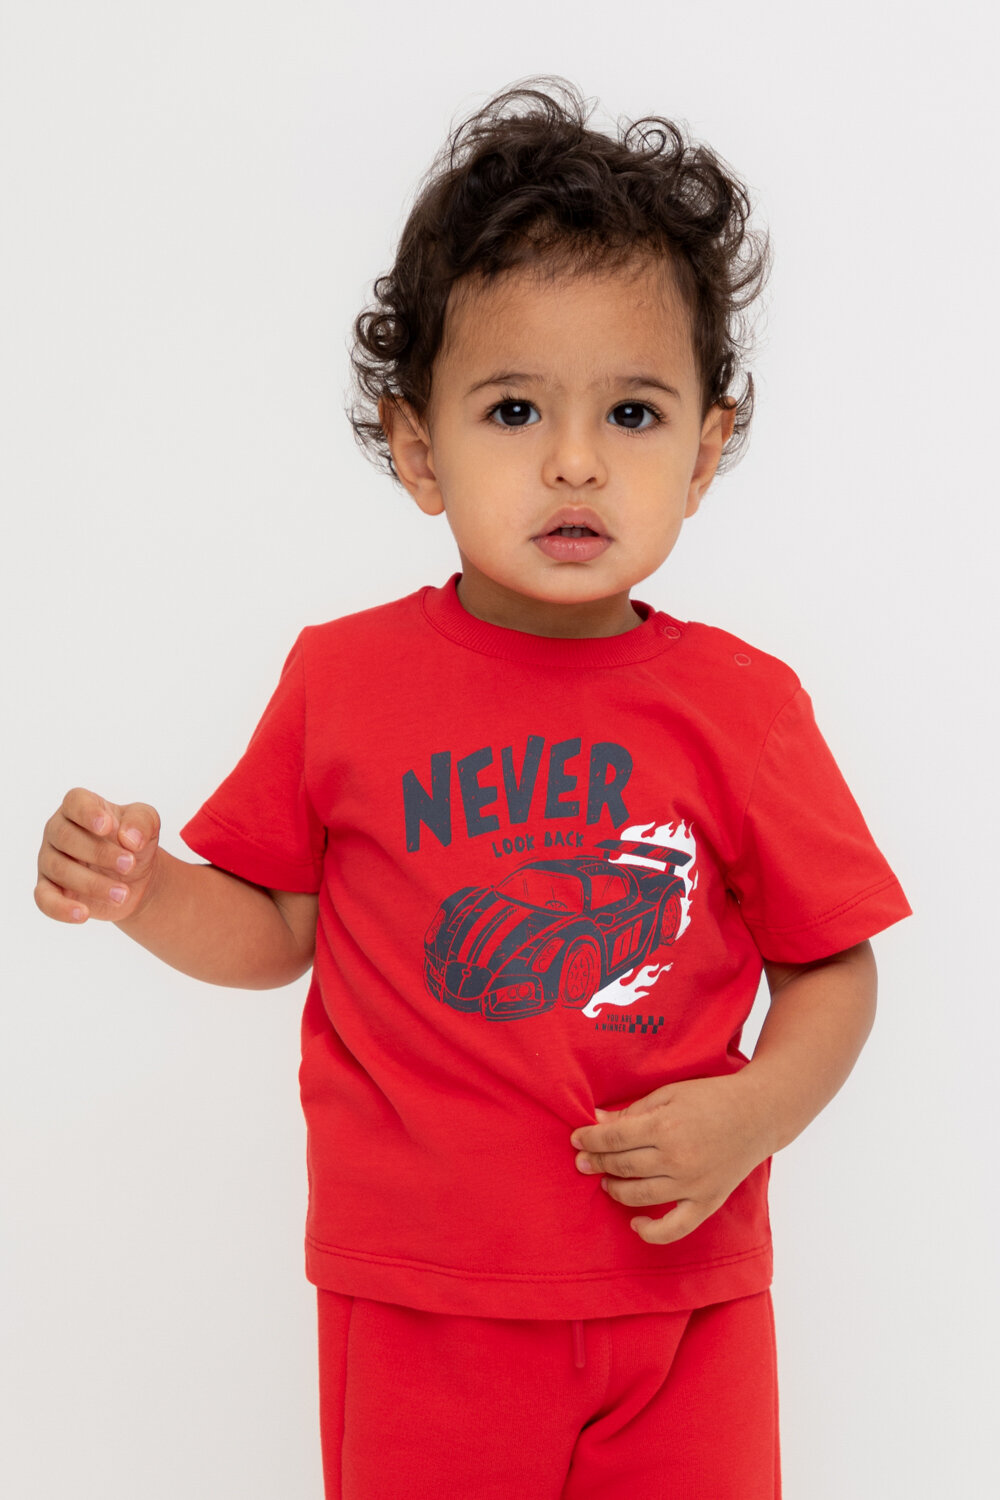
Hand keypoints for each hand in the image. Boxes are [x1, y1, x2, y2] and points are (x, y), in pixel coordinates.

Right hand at [35, 786, 161, 924]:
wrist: (135, 877)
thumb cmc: (135, 841)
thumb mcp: (148, 824)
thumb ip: (142, 822)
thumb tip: (130, 838)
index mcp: (79, 807)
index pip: (75, 802)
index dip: (88, 813)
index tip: (108, 827)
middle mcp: (58, 831)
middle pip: (65, 837)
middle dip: (99, 853)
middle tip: (129, 865)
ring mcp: (49, 860)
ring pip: (60, 869)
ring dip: (93, 883)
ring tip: (123, 894)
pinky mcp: (48, 889)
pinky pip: (44, 899)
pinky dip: (61, 909)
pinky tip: (83, 914)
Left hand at [569, 1075, 770, 1244]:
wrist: (758, 1115)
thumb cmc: (711, 1098)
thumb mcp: (669, 1094)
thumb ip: (633, 1111)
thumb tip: (597, 1121)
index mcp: (665, 1125)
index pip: (614, 1138)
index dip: (590, 1139)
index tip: (576, 1139)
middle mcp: (677, 1158)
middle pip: (623, 1165)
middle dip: (597, 1162)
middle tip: (583, 1161)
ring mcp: (692, 1183)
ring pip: (639, 1195)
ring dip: (615, 1189)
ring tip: (607, 1181)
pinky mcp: (707, 1202)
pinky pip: (674, 1228)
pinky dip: (651, 1231)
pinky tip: (635, 1223)